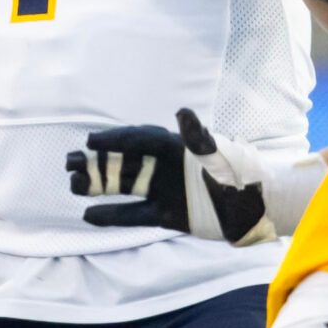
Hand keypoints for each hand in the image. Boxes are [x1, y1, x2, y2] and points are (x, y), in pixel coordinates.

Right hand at [68, 110, 279, 244]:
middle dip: (97, 161)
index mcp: (179, 148)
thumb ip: (199, 138)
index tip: (92, 141)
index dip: (116, 140)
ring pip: (124, 186)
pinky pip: (133, 213)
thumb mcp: (221, 157)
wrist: (258, 210)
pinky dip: (112, 214)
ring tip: (72, 184)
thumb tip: (183, 112)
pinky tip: (89, 214)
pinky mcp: (168, 214)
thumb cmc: (242, 178)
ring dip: (98, 185)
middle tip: (69, 161)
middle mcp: (168, 168)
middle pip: (125, 161)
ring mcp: (166, 190)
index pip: (140, 139)